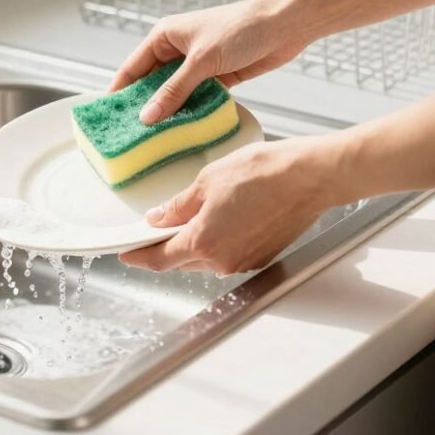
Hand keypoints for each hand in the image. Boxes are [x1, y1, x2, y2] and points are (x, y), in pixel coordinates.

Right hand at [110, 0, 310, 124]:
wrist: (285, 25)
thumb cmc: (240, 29)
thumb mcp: (202, 61)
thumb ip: (174, 90)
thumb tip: (147, 116)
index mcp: (165, 36)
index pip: (133, 67)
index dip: (120, 91)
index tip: (108, 116)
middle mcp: (178, 50)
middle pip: (153, 83)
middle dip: (145, 106)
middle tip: (131, 134)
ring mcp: (198, 64)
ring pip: (176, 93)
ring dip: (170, 112)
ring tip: (155, 139)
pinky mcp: (218, 76)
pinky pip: (197, 98)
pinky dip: (192, 111)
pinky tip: (185, 130)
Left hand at [119, 137, 343, 274]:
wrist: (309, 177)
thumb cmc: (263, 173)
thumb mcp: (207, 181)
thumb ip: (179, 206)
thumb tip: (158, 219)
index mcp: (203, 243)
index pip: (159, 259)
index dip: (138, 257)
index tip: (126, 254)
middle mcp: (222, 261)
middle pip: (182, 261)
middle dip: (167, 246)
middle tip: (157, 228)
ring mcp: (244, 261)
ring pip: (207, 258)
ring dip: (195, 242)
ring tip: (194, 215)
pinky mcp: (262, 257)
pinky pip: (229, 254)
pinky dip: (219, 241)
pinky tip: (223, 217)